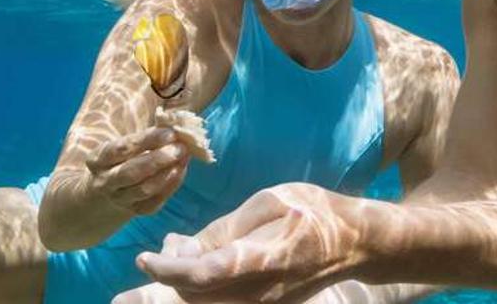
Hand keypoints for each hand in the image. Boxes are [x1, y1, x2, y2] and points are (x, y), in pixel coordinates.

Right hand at [86, 125, 192, 215]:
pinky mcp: (136, 210)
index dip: (147, 140)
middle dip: (158, 159)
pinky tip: (181, 170)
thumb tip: (173, 124)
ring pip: (144, 189)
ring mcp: (119, 199)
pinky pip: (155, 201)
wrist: (108, 189)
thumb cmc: (121, 157)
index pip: (121, 149)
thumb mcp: (123, 143)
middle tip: (180, 147)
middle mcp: (105, 182)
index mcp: (98, 160)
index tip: (169, 133)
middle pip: (131, 172)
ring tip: (184, 157)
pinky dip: (170, 185)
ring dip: (167, 173)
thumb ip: (146, 135)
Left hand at [134, 183, 372, 303]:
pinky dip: (203, 287)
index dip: (166, 269)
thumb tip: (186, 248)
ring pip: (206, 303)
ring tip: (183, 250)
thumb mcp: (266, 203)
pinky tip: (205, 262)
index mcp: (259, 260)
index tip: (142, 257)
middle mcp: (259, 294)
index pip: (200, 275)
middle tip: (167, 245)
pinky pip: (222, 303)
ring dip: (184, 281)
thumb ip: (223, 229)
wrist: (354, 242)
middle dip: (170, 272)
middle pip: (195, 295)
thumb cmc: (311, 210)